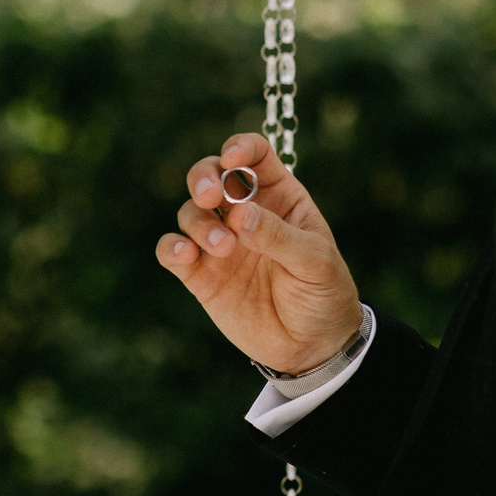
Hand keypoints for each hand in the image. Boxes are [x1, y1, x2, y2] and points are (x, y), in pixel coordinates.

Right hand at [156, 132, 361, 373]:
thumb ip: (278, 236)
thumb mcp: (315, 262)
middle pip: (210, 175)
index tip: (232, 158)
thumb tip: (239, 215)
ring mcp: (220, 243)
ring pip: (190, 212)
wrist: (312, 347)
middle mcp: (244, 213)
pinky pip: (173, 251)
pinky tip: (186, 255)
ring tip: (223, 247)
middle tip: (209, 198)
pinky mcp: (201, 275)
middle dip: (203, 177)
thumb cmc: (323, 294)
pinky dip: (172, 248)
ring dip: (199, 223)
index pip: (255, 156)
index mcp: (279, 198)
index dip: (240, 147)